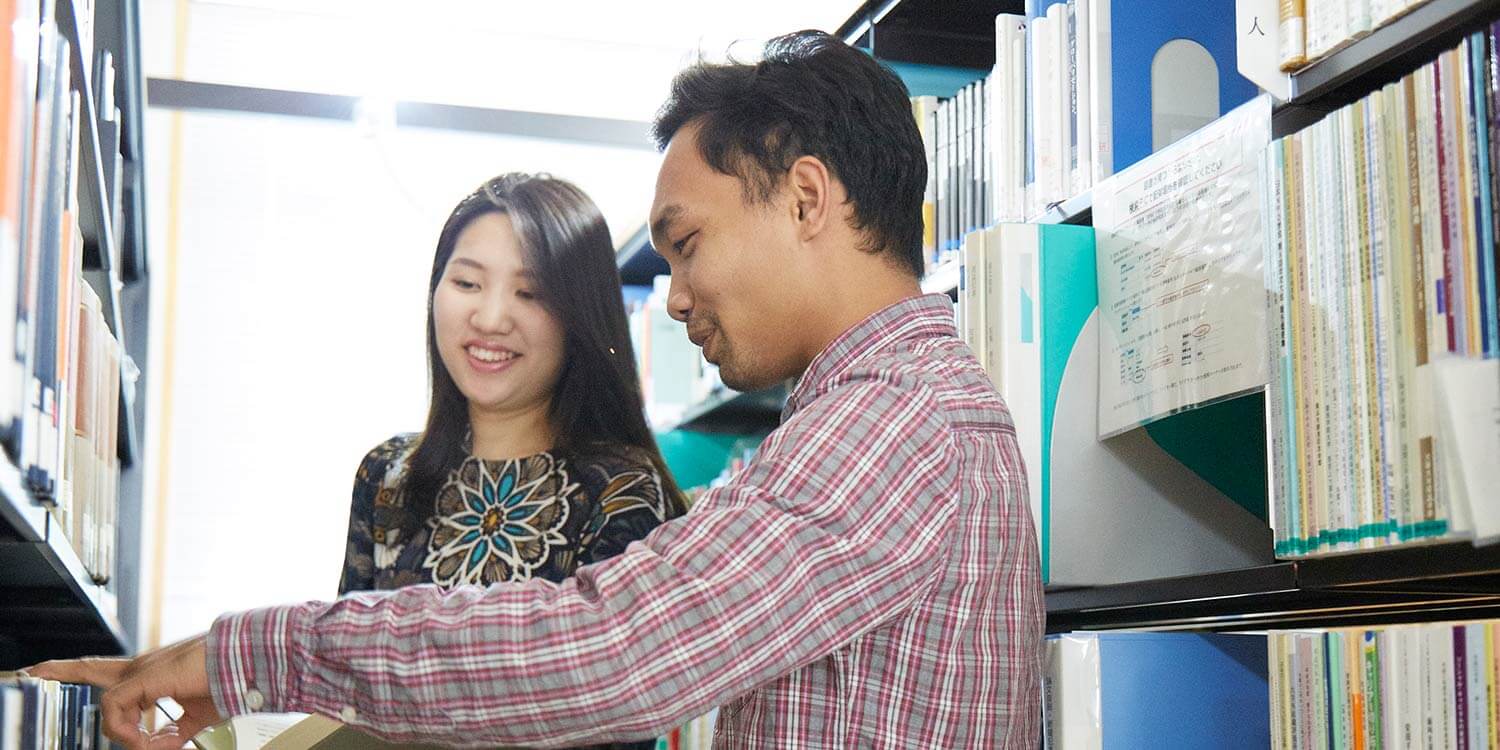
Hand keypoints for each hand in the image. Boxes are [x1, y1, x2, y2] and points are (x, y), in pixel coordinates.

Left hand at [28, 633, 224, 749]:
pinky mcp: (145, 677)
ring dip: (122, 733)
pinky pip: (116, 707)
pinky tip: (145, 739)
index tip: (55, 670)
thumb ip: (173, 732)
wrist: (245, 665)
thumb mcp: (195, 716)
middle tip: (33, 671)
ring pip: (107, 701)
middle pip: (92, 668)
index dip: (83, 671)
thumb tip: (161, 749)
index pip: (110, 671)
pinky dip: (126, 729)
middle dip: (59, 670)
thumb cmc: (227, 682)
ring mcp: (143, 671)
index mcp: (154, 673)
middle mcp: (143, 668)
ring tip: (148, 745)